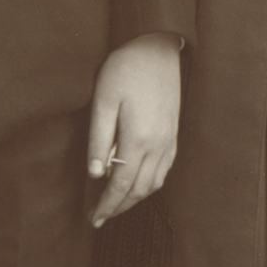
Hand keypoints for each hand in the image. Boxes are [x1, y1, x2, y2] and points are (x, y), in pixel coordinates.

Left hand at [86, 32, 183, 224]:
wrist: (157, 47)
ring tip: (115, 204)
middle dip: (119, 207)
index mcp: (139, 139)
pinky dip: (149, 184)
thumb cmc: (125, 69)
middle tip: (99, 217)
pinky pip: (164, 170)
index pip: (121, 185)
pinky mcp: (173, 133)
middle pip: (140, 190)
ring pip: (154, 183)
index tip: (93, 218)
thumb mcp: (103, 101)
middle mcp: (158, 145)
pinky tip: (136, 183)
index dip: (106, 204)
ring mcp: (169, 140)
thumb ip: (99, 139)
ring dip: (135, 199)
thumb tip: (95, 173)